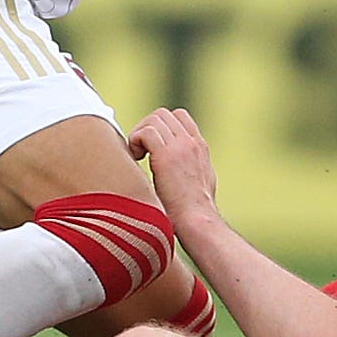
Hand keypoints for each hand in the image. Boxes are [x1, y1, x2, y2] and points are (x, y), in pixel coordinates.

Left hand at [127, 107, 219, 222]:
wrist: (198, 222)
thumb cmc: (194, 212)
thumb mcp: (200, 182)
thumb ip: (191, 168)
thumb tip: (174, 168)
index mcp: (200, 147)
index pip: (179, 117)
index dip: (160, 126)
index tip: (151, 147)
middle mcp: (191, 142)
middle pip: (163, 114)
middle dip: (146, 127)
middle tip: (140, 151)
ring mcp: (181, 147)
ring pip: (154, 119)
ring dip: (139, 133)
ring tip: (137, 156)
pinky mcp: (167, 156)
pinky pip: (146, 132)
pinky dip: (136, 140)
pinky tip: (136, 159)